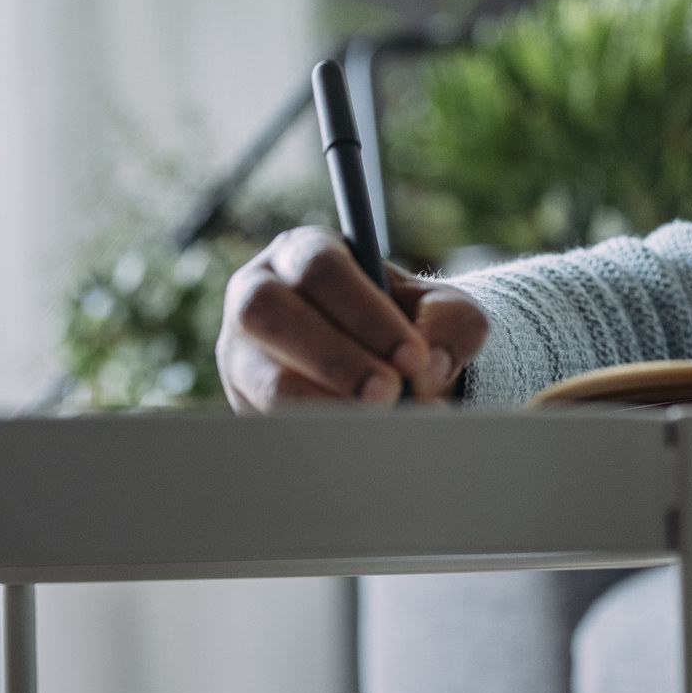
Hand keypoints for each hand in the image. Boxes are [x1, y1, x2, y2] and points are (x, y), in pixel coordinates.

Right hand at [219, 227, 488, 411]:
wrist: (383, 369)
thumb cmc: (403, 326)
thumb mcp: (440, 310)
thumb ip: (449, 321)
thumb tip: (428, 365)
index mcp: (304, 252)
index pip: (321, 269)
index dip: (364, 313)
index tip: (411, 356)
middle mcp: (258, 292)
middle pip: (269, 312)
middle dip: (334, 358)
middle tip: (389, 393)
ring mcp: (242, 350)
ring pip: (262, 376)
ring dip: (321, 401)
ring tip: (377, 420)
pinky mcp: (243, 400)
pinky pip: (266, 420)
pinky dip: (314, 432)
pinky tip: (354, 440)